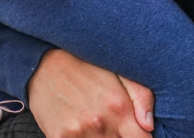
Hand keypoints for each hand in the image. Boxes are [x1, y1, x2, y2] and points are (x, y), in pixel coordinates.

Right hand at [27, 49, 153, 136]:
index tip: (135, 133)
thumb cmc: (86, 67)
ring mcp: (77, 132)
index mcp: (118, 108)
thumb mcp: (119, 73)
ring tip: (96, 125)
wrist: (44, 63)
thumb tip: (149, 126)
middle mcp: (99, 123)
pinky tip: (81, 129)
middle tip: (113, 125)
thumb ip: (141, 98)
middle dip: (120, 137)